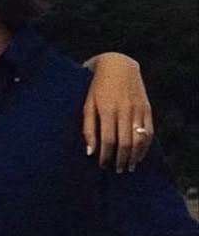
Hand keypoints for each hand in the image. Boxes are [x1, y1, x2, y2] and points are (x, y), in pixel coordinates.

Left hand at [82, 52, 152, 171]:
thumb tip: (90, 153)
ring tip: (129, 167)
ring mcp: (137, 109)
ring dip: (134, 156)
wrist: (117, 65)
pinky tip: (139, 156)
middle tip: (117, 171)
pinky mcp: (147, 108)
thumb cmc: (96, 88)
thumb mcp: (87, 105)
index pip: (107, 140)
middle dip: (121, 160)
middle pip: (125, 143)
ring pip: (139, 139)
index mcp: (107, 110)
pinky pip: (149, 132)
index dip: (105, 156)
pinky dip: (145, 146)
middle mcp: (124, 110)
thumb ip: (88, 129)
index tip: (102, 166)